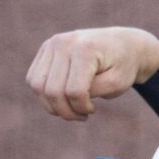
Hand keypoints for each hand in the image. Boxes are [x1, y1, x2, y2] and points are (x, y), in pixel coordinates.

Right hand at [26, 26, 158, 120]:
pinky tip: (62, 96)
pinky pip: (33, 79)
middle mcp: (64, 43)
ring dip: (51, 104)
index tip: (92, 111)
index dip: (81, 107)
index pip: (74, 90)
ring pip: (37, 86)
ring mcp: (52, 44)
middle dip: (65, 110)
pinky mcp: (45, 49)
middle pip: (52, 90)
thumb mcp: (117, 84)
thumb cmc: (123, 66)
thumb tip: (65, 97)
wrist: (124, 44)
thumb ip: (92, 92)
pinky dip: (44, 93)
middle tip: (80, 115)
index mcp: (86, 49)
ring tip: (69, 108)